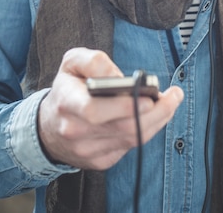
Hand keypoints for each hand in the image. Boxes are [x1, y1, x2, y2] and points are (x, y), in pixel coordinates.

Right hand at [37, 47, 183, 169]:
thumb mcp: (71, 63)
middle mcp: (76, 130)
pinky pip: (129, 147)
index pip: (95, 110)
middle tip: (173, 96)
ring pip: (131, 138)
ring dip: (157, 120)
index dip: (124, 106)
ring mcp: (87, 150)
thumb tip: (119, 77)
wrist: (49, 126)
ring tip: (171, 102)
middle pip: (122, 127)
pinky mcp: (99, 161)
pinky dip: (147, 130)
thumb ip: (94, 61)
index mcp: (68, 102)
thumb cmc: (67, 89)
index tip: (148, 97)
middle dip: (155, 112)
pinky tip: (156, 115)